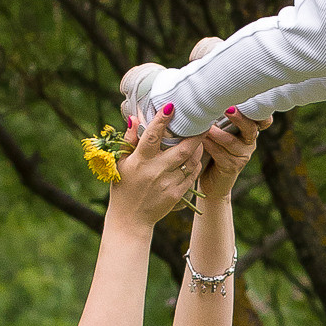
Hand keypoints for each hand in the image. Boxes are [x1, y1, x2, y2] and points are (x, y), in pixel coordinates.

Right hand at [107, 114, 203, 229]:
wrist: (130, 219)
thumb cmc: (124, 187)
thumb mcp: (121, 163)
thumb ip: (129, 140)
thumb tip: (134, 117)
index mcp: (140, 161)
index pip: (152, 136)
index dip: (162, 120)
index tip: (171, 105)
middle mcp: (155, 171)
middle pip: (182, 149)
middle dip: (195, 134)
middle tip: (203, 121)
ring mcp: (168, 183)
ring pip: (191, 161)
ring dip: (198, 148)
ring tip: (200, 137)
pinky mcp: (177, 193)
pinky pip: (192, 174)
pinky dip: (195, 163)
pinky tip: (195, 156)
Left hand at [195, 109, 262, 198]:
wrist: (212, 179)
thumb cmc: (212, 146)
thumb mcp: (219, 129)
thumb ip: (219, 116)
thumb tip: (207, 96)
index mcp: (249, 129)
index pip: (263, 119)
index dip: (261, 113)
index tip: (249, 101)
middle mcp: (249, 141)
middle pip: (251, 128)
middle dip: (239, 118)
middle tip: (228, 109)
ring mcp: (243, 155)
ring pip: (233, 143)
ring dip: (218, 134)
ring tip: (206, 127)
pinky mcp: (233, 167)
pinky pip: (222, 155)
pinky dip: (211, 146)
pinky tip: (202, 140)